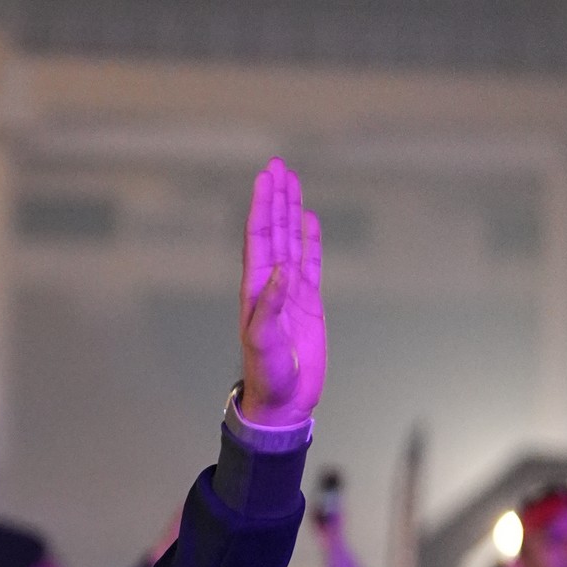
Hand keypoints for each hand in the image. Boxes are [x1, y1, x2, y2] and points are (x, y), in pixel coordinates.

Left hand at [238, 158, 325, 427]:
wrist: (283, 402)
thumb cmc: (268, 376)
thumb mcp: (263, 342)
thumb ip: (270, 307)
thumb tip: (281, 270)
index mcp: (256, 289)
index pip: (259, 238)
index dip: (262, 207)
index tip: (265, 178)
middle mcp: (271, 284)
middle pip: (274, 230)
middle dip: (275, 198)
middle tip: (278, 165)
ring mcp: (290, 292)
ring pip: (292, 241)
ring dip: (291, 211)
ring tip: (292, 181)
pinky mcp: (309, 304)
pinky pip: (310, 263)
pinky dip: (311, 240)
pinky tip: (310, 220)